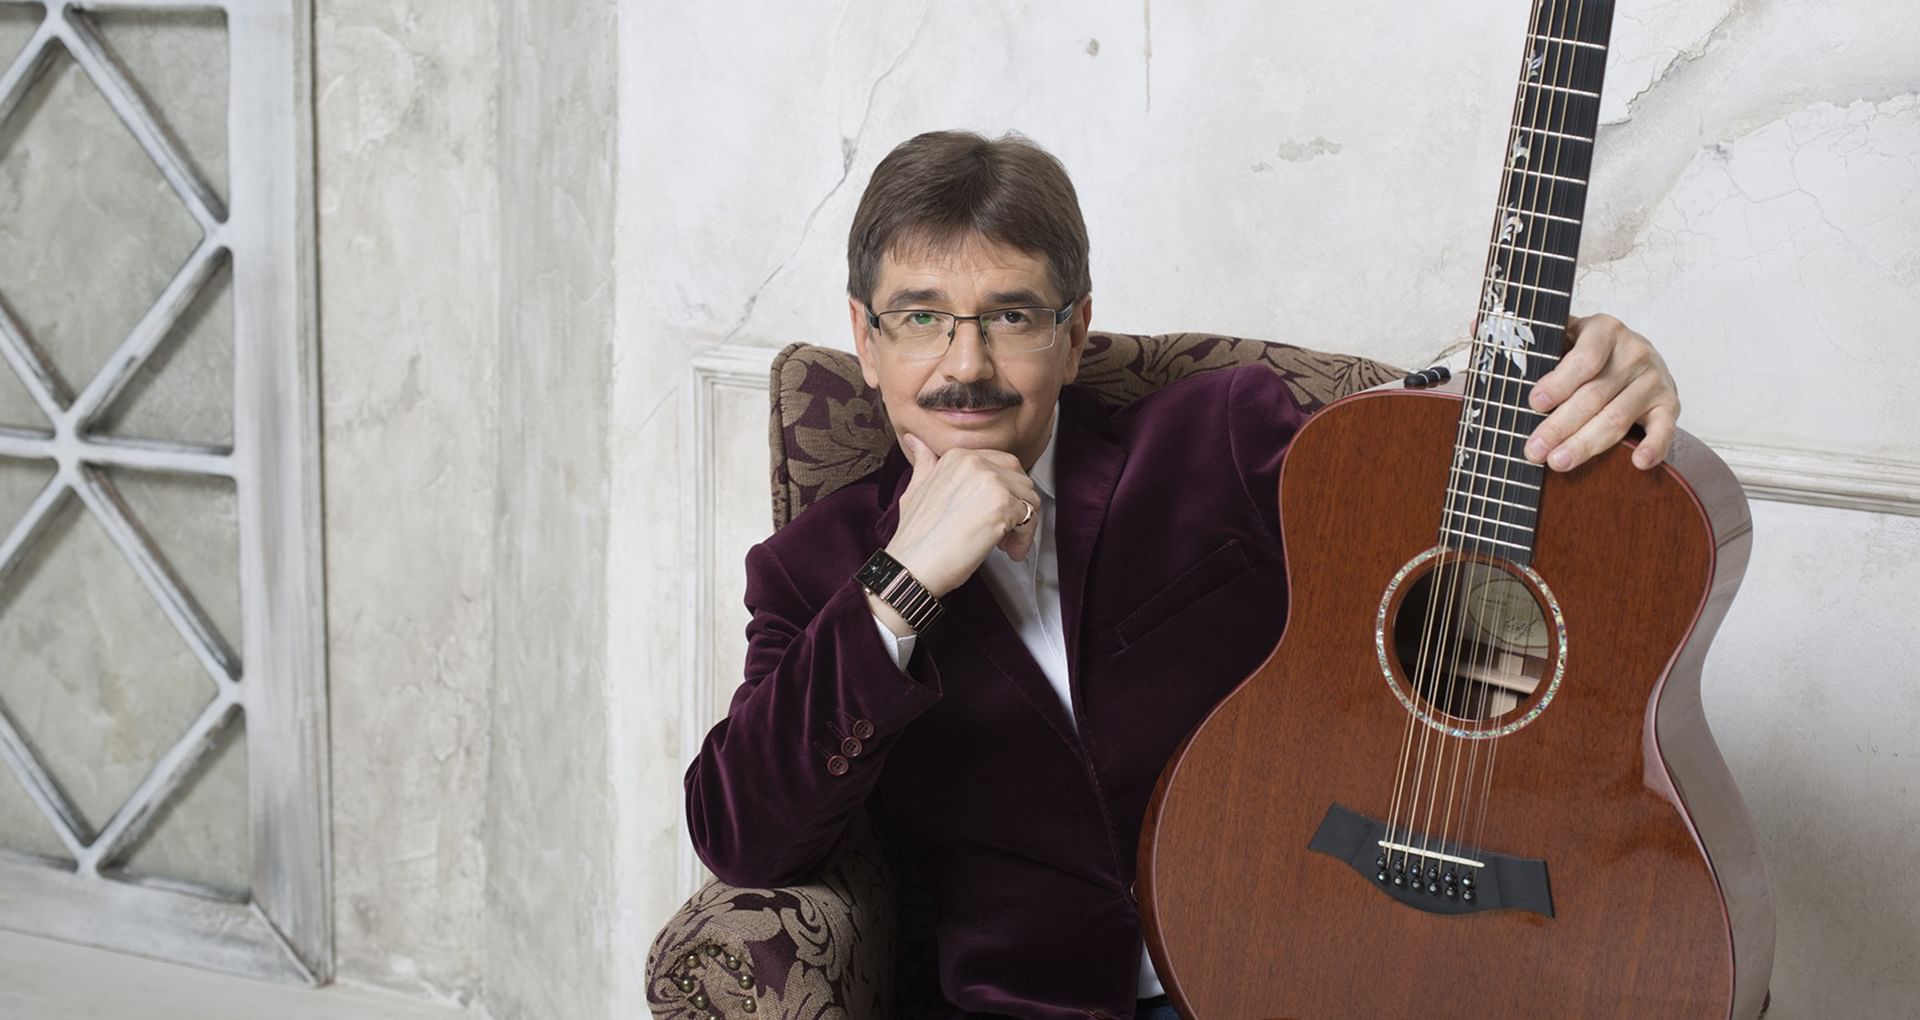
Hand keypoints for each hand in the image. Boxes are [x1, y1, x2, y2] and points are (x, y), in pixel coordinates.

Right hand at [884, 433, 1039, 596]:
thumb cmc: (915, 537)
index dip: (1004, 492)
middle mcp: (975, 462)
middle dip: (1018, 506)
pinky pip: (1031, 518)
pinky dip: (1025, 538)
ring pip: (1030, 498)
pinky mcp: (1002, 505)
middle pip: (1020, 480)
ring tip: (1005, 543)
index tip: (995, 512)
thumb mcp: (915, 490)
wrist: (913, 565)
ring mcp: (990, 482)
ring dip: (1023, 524)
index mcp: (958, 456)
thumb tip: (915, 441)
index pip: (1002, 466)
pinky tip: (1009, 551)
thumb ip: (924, 463)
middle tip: (1005, 530)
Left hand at [1524, 314, 1679, 471]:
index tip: (1534, 403)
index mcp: (1604, 330)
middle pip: (1594, 396)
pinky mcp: (1669, 404)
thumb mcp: (1566, 334)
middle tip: (1534, 450)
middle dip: (1560, 426)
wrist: (1639, 355)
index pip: (1584, 358)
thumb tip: (1477, 327)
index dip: (1559, 382)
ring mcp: (1653, 380)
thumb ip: (1533, 337)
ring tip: (1558, 462)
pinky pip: (1664, 429)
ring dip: (1586, 444)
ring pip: (1617, 417)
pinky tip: (1638, 462)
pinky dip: (1654, 447)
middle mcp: (1633, 352)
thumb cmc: (1590, 351)